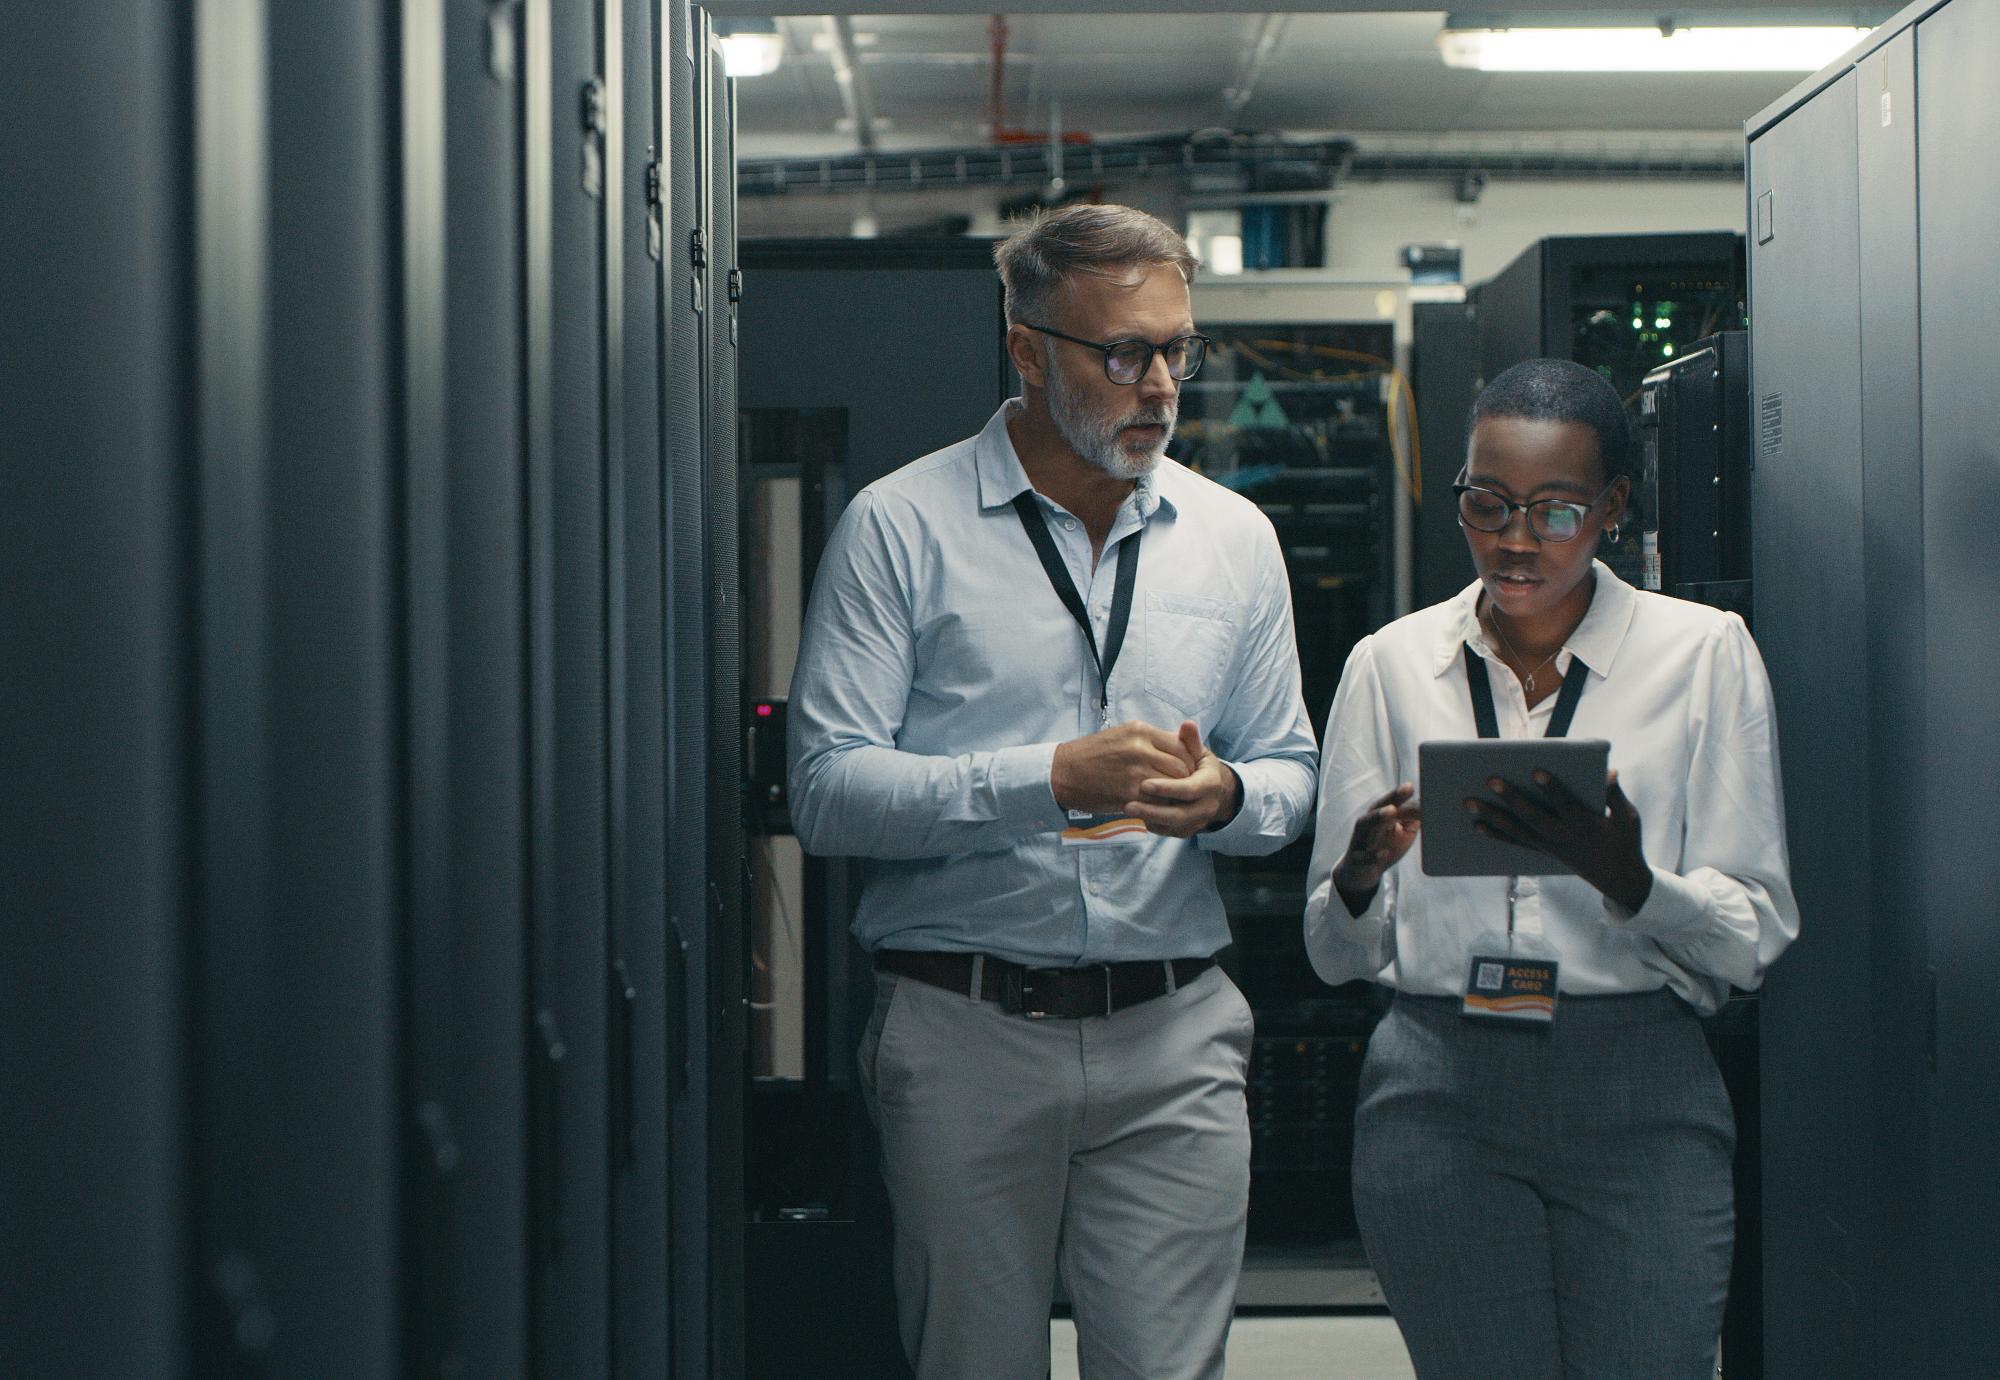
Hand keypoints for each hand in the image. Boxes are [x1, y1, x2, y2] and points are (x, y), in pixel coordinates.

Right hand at [1051, 719, 1198, 815]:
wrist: (1063, 772)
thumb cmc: (1093, 754)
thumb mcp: (1122, 735)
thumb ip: (1151, 740)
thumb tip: (1179, 745)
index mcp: (1141, 731)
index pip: (1181, 746)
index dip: (1188, 761)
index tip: (1186, 771)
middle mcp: (1141, 748)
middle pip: (1182, 767)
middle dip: (1185, 781)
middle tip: (1182, 790)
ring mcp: (1135, 772)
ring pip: (1173, 786)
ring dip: (1174, 796)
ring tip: (1170, 799)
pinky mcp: (1128, 793)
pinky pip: (1157, 802)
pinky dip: (1160, 807)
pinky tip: (1155, 808)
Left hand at [1125, 721, 1241, 837]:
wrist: (1212, 787)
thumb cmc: (1197, 764)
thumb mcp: (1197, 751)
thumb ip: (1190, 741)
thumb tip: (1188, 724)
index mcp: (1211, 783)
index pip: (1190, 789)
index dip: (1168, 788)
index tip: (1145, 784)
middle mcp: (1208, 805)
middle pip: (1181, 814)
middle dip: (1154, 810)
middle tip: (1128, 805)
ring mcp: (1198, 820)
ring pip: (1174, 826)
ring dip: (1150, 819)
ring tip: (1126, 809)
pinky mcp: (1189, 829)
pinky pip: (1171, 833)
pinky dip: (1155, 826)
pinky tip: (1138, 816)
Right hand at [1332, 783, 1421, 914]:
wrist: (1361, 871)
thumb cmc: (1386, 845)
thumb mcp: (1403, 830)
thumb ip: (1414, 817)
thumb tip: (1432, 806)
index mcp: (1380, 814)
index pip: (1391, 801)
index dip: (1401, 794)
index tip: (1412, 785)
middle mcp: (1368, 823)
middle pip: (1378, 807)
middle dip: (1392, 797)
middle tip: (1406, 788)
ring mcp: (1360, 840)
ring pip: (1365, 825)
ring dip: (1378, 817)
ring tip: (1391, 811)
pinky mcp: (1356, 859)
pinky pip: (1362, 856)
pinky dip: (1372, 855)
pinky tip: (1383, 853)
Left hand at [1464, 769, 1652, 912]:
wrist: (1618, 878)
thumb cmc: (1625, 841)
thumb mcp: (1628, 818)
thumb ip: (1615, 794)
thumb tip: (1608, 771)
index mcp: (1586, 824)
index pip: (1565, 804)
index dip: (1551, 788)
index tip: (1536, 770)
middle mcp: (1563, 836)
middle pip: (1532, 816)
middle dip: (1510, 798)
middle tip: (1489, 780)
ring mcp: (1550, 846)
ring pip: (1517, 831)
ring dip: (1491, 817)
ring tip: (1469, 802)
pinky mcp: (1544, 851)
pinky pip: (1516, 843)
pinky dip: (1496, 835)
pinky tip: (1477, 825)